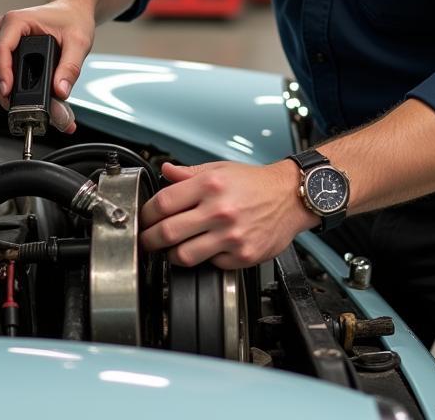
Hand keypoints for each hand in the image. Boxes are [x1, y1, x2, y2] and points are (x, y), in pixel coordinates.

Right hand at [0, 0, 95, 133]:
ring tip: (21, 106)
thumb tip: (60, 90)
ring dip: (4, 90)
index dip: (2, 73)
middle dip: (3, 89)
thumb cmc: (72, 18)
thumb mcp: (78, 42)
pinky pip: (0, 70)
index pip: (1, 50)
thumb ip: (70, 67)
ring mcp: (2, 38)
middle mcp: (4, 28)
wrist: (72, 10)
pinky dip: (8, 85)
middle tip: (18, 108)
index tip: (8, 92)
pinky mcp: (6, 48)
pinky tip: (20, 97)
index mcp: (17, 20)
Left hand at [139, 159, 313, 268]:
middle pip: (167, 232)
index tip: (144, 218)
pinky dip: (204, 259)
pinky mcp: (242, 256)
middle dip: (149, 240)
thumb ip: (188, 173)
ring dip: (171, 255)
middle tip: (146, 241)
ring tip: (171, 249)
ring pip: (184, 256)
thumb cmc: (255, 183)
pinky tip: (206, 248)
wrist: (290, 197)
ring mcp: (231, 236)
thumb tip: (165, 171)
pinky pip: (211, 264)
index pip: (163, 203)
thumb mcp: (220, 169)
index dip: (147, 213)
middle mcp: (219, 210)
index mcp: (210, 185)